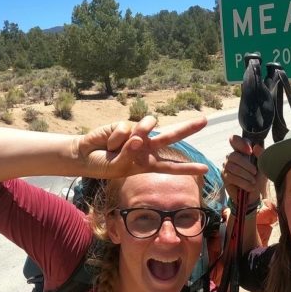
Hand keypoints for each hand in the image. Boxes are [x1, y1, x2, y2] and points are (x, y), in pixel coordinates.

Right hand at [76, 115, 208, 178]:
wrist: (85, 156)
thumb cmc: (104, 166)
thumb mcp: (119, 168)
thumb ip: (130, 155)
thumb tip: (138, 137)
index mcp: (148, 163)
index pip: (171, 166)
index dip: (187, 168)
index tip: (205, 170)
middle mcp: (147, 147)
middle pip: (171, 136)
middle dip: (188, 128)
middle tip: (204, 121)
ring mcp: (137, 134)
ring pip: (150, 125)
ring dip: (140, 131)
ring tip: (122, 145)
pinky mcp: (126, 124)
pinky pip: (127, 128)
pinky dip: (116, 137)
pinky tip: (109, 142)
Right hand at [222, 134, 263, 207]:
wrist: (256, 194)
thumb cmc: (259, 178)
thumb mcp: (264, 166)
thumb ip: (261, 155)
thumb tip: (255, 147)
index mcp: (241, 150)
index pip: (234, 139)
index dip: (240, 143)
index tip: (250, 151)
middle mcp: (231, 157)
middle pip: (233, 156)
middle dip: (246, 165)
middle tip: (255, 172)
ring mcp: (226, 166)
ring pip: (233, 167)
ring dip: (245, 175)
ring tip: (253, 181)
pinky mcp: (224, 177)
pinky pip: (231, 177)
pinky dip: (243, 182)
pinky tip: (250, 186)